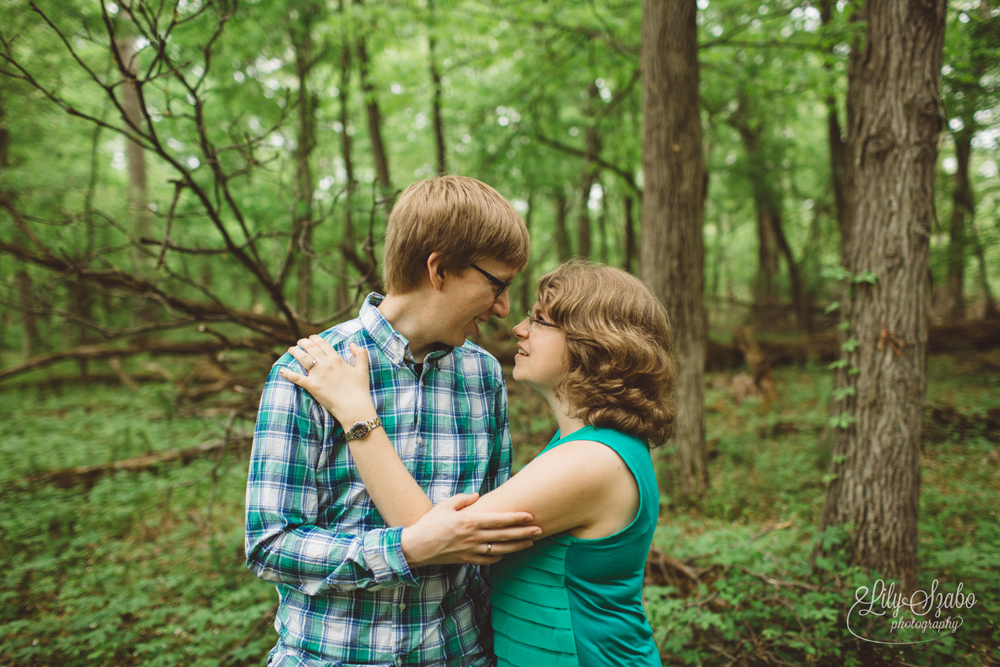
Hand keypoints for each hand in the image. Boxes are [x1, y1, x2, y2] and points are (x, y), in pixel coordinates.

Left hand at [280, 338, 376, 424]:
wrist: (354, 406)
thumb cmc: (360, 389)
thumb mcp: (363, 369)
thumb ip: (360, 354)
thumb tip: (352, 344)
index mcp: (337, 359)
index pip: (323, 344)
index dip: (315, 339)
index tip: (311, 338)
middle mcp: (326, 364)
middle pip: (311, 348)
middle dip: (303, 343)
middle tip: (299, 342)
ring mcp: (318, 375)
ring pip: (302, 358)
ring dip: (295, 352)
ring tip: (291, 350)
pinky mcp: (312, 386)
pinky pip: (297, 378)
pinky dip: (288, 374)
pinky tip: (281, 370)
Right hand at [400, 493, 541, 566]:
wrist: (417, 547)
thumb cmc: (430, 523)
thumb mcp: (445, 506)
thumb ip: (463, 499)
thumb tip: (477, 496)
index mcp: (470, 521)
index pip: (499, 519)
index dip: (516, 518)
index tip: (529, 516)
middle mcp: (473, 536)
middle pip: (505, 535)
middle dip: (524, 532)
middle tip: (540, 529)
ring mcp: (472, 550)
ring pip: (501, 548)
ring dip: (518, 545)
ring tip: (531, 542)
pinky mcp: (467, 560)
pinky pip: (489, 559)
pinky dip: (500, 555)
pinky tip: (508, 552)